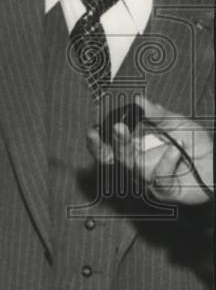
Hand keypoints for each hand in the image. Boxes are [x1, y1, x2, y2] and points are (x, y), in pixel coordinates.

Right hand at [87, 96, 213, 204]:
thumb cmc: (196, 144)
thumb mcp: (177, 122)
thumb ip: (157, 113)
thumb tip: (138, 100)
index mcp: (135, 143)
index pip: (107, 143)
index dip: (95, 140)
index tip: (94, 131)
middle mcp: (137, 160)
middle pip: (116, 155)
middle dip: (116, 142)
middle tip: (118, 128)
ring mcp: (148, 177)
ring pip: (134, 168)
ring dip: (148, 154)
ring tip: (168, 142)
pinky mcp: (162, 190)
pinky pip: (158, 178)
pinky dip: (167, 163)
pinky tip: (177, 152)